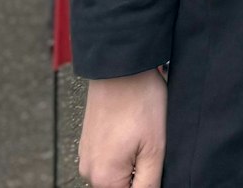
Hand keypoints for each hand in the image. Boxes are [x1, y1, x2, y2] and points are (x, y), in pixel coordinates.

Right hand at [79, 70, 166, 187]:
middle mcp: (89, 170)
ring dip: (132, 162)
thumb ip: (149, 182)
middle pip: (121, 186)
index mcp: (103, 178)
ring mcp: (87, 155)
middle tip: (151, 147)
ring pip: (116, 172)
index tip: (153, 163)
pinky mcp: (90, 141)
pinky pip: (109, 157)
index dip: (148, 183)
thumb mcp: (155, 148)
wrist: (120, 67)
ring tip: (143, 136)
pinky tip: (135, 130)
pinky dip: (124, 150)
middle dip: (139, 174)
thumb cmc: (138, 101)